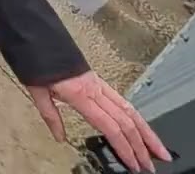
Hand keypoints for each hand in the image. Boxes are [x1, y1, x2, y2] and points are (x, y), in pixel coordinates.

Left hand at [28, 71, 170, 172]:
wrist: (36, 34)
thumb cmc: (36, 60)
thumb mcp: (37, 91)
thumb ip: (51, 116)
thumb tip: (60, 137)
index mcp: (81, 94)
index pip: (111, 126)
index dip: (125, 147)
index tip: (134, 164)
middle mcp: (95, 89)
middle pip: (126, 121)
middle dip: (141, 145)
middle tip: (150, 166)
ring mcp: (99, 84)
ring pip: (130, 110)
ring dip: (146, 131)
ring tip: (158, 149)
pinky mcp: (98, 80)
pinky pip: (122, 101)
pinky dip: (135, 117)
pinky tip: (142, 127)